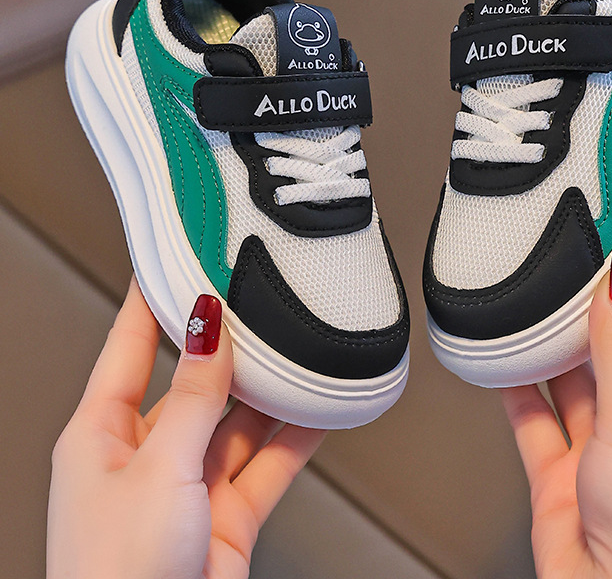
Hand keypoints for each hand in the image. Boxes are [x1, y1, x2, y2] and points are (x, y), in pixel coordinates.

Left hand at [47, 277, 325, 578]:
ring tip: (299, 351)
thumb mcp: (158, 469)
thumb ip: (192, 396)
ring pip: (238, 421)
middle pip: (193, 382)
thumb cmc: (116, 577)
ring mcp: (188, 485)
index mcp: (99, 435)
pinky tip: (318, 410)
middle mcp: (144, 455)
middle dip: (227, 348)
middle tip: (257, 305)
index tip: (175, 259)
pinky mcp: (226, 514)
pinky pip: (267, 462)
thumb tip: (205, 328)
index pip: (128, 346)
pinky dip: (296, 437)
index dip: (152, 300)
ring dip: (270, 393)